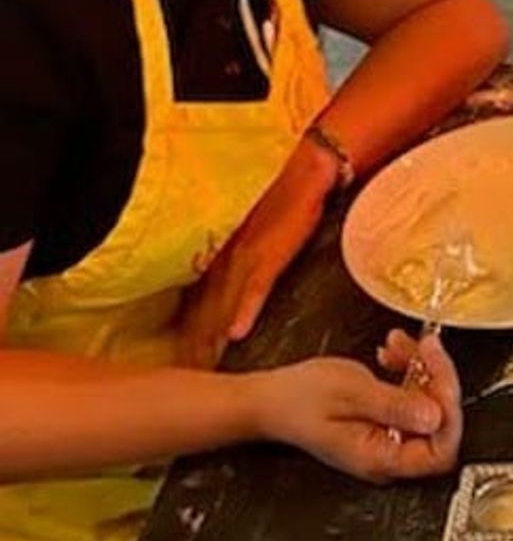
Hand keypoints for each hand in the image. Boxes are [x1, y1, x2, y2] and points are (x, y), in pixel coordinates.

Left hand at [177, 144, 335, 367]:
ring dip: (211, 337)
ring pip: (220, 305)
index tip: (180, 358)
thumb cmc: (281, 191)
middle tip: (186, 373)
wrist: (304, 167)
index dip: (185, 330)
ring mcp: (247, 258)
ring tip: (205, 367)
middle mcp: (225, 258)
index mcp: (219, 253)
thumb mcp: (249, 224)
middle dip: (193, 342)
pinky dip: (244, 312)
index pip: (194, 299)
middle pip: (201, 309)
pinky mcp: (271, 255)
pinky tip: (237, 334)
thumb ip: (235, 249)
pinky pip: (254, 290)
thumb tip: (230, 274)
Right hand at [248, 331, 462, 481]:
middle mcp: (388, 452)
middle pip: (438, 421)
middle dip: (436, 379)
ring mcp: (388, 435)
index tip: (440, 373)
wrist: (270, 398)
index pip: (440, 449)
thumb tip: (435, 415)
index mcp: (381, 457)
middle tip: (425, 347)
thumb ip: (394, 406)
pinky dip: (407, 369)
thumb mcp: (350, 394)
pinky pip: (411, 394)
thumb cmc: (298, 400)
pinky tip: (392, 353)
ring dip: (420, 368)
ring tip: (399, 344)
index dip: (449, 411)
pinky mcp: (385, 418)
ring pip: (426, 402)